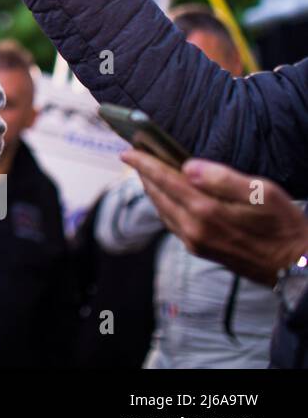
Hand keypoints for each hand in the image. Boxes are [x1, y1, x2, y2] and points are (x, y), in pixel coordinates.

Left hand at [123, 150, 307, 285]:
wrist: (296, 266)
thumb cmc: (283, 226)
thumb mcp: (261, 193)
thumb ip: (222, 178)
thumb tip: (188, 167)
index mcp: (205, 211)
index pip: (164, 180)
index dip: (143, 163)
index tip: (126, 151)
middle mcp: (193, 228)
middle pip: (158, 195)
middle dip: (144, 174)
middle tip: (136, 156)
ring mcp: (195, 242)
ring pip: (162, 210)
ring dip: (152, 190)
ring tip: (148, 172)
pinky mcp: (200, 250)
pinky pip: (172, 223)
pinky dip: (164, 205)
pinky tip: (168, 197)